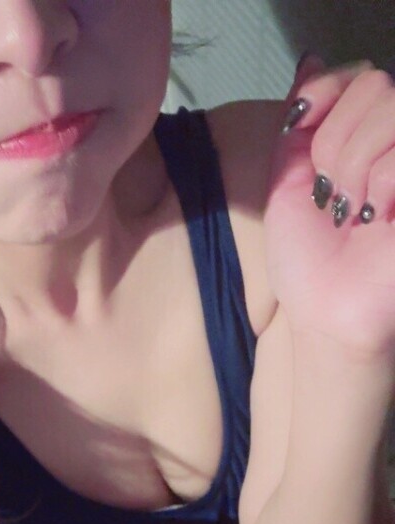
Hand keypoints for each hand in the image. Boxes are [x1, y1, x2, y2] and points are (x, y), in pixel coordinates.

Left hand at [264, 55, 394, 362]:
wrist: (326, 311)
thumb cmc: (309, 256)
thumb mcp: (289, 180)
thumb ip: (302, 122)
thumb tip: (312, 60)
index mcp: (367, 136)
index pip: (359, 73)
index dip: (326, 92)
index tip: (301, 129)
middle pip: (376, 85)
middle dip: (335, 144)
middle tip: (333, 196)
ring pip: (389, 110)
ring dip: (353, 167)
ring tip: (353, 211)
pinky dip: (379, 187)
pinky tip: (377, 220)